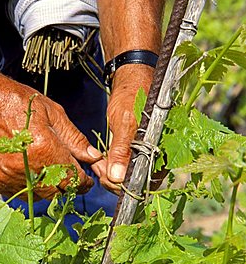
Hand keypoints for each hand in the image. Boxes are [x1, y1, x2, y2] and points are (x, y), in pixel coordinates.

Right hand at [0, 76, 102, 198]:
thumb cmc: (17, 103)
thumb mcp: (53, 114)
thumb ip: (74, 139)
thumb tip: (93, 157)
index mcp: (44, 150)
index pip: (73, 179)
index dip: (84, 182)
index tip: (87, 180)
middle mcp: (25, 168)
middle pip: (57, 192)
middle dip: (66, 186)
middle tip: (68, 174)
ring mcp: (7, 177)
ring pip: (38, 196)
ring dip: (47, 188)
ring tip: (47, 170)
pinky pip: (17, 193)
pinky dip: (27, 186)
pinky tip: (28, 170)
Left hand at [92, 65, 153, 191]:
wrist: (132, 77)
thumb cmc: (133, 94)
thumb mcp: (124, 121)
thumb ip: (122, 150)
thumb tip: (117, 177)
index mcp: (163, 148)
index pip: (148, 181)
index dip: (127, 186)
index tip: (108, 180)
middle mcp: (159, 154)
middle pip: (139, 182)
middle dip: (117, 181)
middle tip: (100, 172)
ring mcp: (150, 152)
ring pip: (131, 176)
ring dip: (114, 175)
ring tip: (100, 166)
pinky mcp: (140, 149)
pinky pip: (129, 166)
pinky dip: (115, 167)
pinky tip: (104, 162)